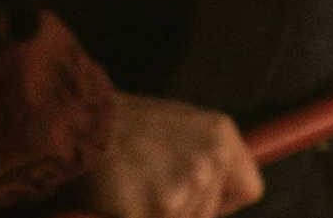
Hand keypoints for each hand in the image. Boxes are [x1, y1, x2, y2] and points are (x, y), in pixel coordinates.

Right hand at [88, 94, 262, 217]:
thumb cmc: (128, 126)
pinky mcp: (156, 210)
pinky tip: (124, 200)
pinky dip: (137, 217)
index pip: (250, 189)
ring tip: (137, 186)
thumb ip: (208, 156)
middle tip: (151, 184)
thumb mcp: (182, 126)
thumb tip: (224, 187)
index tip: (202, 199)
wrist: (82, 124)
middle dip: (184, 210)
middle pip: (210, 214)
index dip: (224, 201)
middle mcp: (210, 159)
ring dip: (160, 214)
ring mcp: (184, 187)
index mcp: (221, 135)